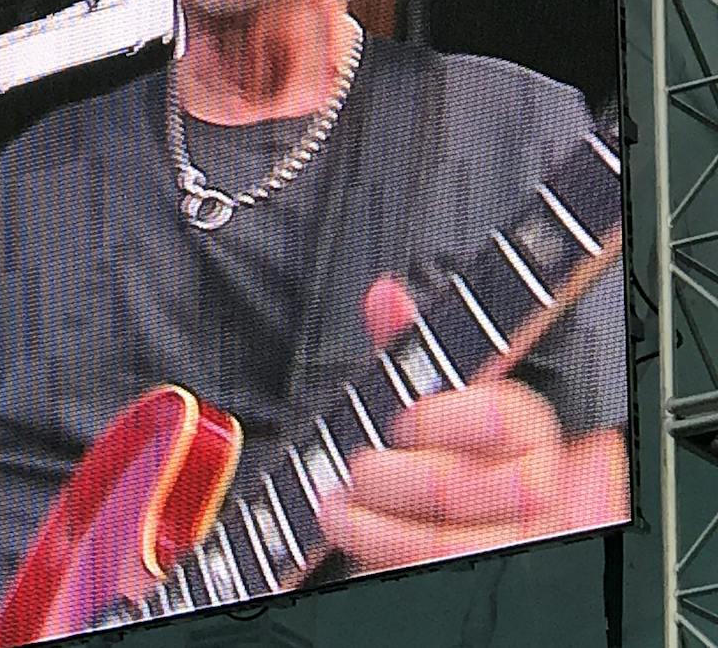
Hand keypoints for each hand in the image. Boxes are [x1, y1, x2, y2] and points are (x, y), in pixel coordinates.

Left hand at [317, 277, 624, 571]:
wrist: (468, 552)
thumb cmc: (454, 476)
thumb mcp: (435, 412)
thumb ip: (415, 356)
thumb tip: (386, 297)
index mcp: (534, 441)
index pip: (508, 417)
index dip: (443, 417)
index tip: (404, 420)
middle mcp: (543, 499)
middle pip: (461, 483)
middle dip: (390, 474)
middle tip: (362, 467)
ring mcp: (523, 549)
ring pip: (445, 544)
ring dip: (371, 524)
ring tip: (341, 505)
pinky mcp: (491, 588)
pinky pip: (432, 575)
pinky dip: (379, 557)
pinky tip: (354, 535)